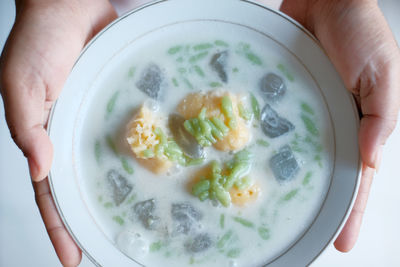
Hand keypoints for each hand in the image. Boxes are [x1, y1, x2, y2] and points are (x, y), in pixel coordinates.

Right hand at [0, 0, 116, 264]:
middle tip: (105, 248)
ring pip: (104, 167)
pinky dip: (135, 157)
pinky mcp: (115, 107)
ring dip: (113, 195)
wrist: (71, 8)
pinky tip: (152, 174)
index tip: (71, 256)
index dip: (58, 225)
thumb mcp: (20, 84)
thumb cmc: (39, 42)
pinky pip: (128, 136)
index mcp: (43, 137)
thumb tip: (41, 169)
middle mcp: (70, 136)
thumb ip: (26, 127)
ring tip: (133, 223)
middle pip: (79, 187)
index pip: (49, 192)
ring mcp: (94, 123)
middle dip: (88, 221)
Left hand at [280, 0, 399, 250]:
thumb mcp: (384, 71)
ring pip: (295, 154)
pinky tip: (250, 161)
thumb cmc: (360, 30)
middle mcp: (331, 123)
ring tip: (273, 206)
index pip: (359, 176)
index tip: (343, 239)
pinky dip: (264, 143)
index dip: (352, 209)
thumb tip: (370, 156)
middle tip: (306, 232)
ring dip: (287, 178)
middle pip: (324, 172)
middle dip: (318, 203)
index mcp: (361, 123)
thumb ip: (381, 114)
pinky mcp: (281, 98)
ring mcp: (304, 113)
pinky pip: (272, 125)